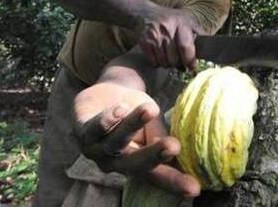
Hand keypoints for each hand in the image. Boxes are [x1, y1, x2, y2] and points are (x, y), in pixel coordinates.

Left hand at [74, 83, 200, 196]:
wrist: (111, 89)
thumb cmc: (137, 112)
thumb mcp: (153, 125)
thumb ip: (160, 139)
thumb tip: (183, 153)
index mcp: (135, 164)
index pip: (156, 176)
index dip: (175, 183)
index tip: (195, 188)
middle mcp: (114, 162)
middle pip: (134, 164)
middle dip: (154, 156)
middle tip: (174, 146)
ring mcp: (96, 149)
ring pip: (115, 142)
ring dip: (132, 126)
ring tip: (150, 110)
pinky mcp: (81, 130)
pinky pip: (94, 127)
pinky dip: (107, 119)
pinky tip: (121, 109)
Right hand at [138, 7, 200, 69]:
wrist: (146, 13)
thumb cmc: (171, 19)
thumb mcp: (187, 20)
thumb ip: (199, 32)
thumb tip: (210, 47)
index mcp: (181, 23)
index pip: (186, 47)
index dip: (190, 61)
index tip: (193, 68)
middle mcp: (167, 29)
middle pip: (175, 59)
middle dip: (179, 64)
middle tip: (180, 61)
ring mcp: (154, 36)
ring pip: (164, 62)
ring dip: (168, 64)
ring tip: (170, 56)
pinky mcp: (144, 43)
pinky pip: (154, 62)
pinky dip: (158, 63)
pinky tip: (160, 55)